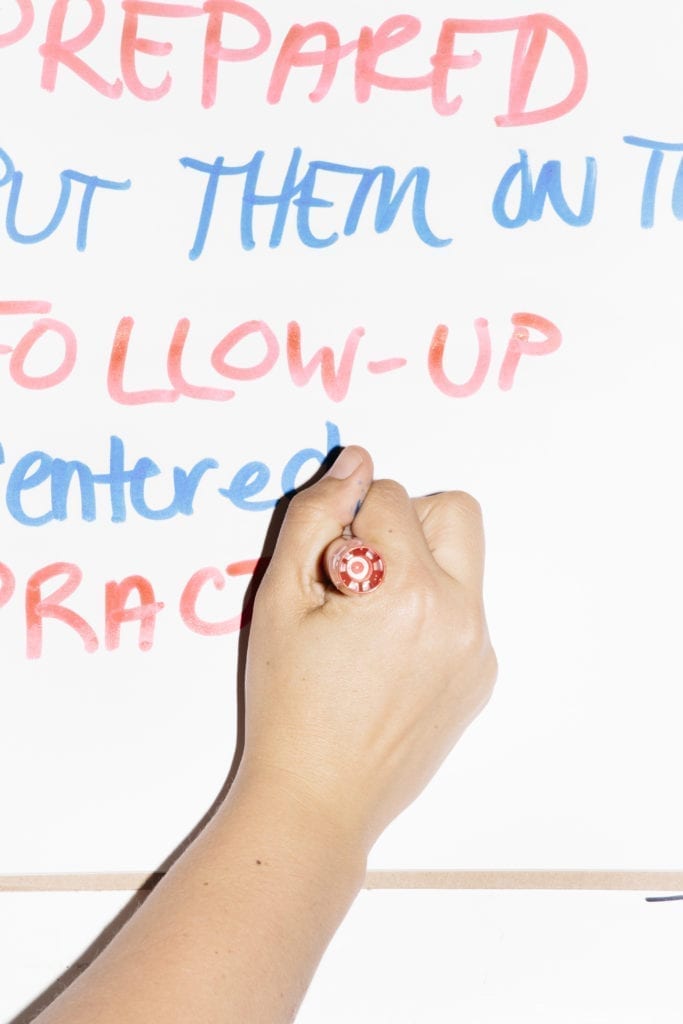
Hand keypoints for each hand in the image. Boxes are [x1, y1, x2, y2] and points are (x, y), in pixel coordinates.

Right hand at [238, 446, 496, 852]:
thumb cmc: (289, 704)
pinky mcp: (481, 675)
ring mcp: (478, 648)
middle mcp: (462, 614)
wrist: (319, 799)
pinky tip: (386, 655)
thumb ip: (314, 516)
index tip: (324, 570)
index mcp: (411, 591)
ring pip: (461, 559)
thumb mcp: (277, 599)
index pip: (389, 496)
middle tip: (355, 573)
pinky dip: (429, 609)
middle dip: (402, 522)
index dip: (344, 520)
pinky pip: (464, 608)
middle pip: (452, 510)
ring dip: (418, 563)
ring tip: (370, 616)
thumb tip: (355, 463)